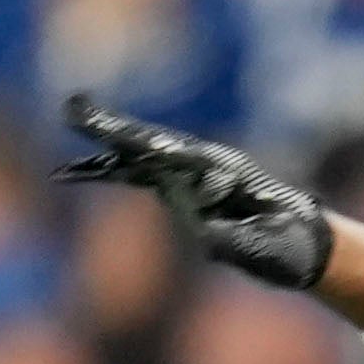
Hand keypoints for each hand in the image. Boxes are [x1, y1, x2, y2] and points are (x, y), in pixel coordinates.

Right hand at [60, 100, 332, 290]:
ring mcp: (187, 173)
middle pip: (149, 146)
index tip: (129, 143)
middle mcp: (202, 165)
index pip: (180, 157)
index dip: (148, 147)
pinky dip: (104, 172)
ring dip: (99, 154)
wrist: (302, 242)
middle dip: (114, 132)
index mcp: (224, 173)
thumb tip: (208, 242)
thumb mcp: (267, 250)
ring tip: (61, 159)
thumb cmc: (288, 246)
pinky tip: (70, 173)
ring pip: (134, 158)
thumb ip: (237, 244)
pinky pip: (133, 175)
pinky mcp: (177, 187)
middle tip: (77, 113)